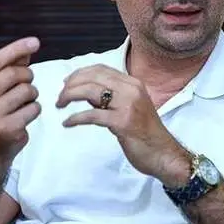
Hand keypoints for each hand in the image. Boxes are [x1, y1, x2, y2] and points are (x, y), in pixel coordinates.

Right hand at [0, 37, 41, 160]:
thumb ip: (12, 65)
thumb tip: (29, 47)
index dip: (17, 48)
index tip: (35, 42)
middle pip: (14, 74)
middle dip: (27, 76)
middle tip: (27, 83)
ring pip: (26, 91)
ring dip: (32, 94)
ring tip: (24, 101)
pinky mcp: (6, 128)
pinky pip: (34, 108)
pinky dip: (35, 109)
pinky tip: (25, 115)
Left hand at [56, 64, 190, 186]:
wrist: (164, 154)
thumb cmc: (145, 133)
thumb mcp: (129, 107)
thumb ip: (110, 97)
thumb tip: (85, 92)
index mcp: (133, 83)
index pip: (101, 69)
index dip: (80, 73)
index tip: (66, 82)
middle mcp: (131, 89)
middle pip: (93, 77)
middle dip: (71, 84)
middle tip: (60, 97)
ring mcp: (128, 105)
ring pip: (90, 91)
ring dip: (69, 96)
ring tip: (60, 105)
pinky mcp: (123, 122)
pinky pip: (92, 115)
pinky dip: (75, 118)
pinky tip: (68, 123)